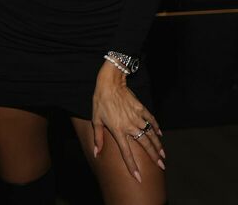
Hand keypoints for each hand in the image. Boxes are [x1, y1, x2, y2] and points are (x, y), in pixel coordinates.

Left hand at [92, 61, 164, 181]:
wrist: (110, 83)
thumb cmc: (100, 101)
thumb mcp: (96, 119)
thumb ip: (98, 137)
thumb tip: (96, 153)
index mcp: (118, 130)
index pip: (126, 153)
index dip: (132, 166)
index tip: (139, 177)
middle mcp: (130, 126)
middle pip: (145, 145)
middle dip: (154, 157)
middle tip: (162, 166)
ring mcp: (137, 117)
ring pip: (150, 134)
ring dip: (158, 145)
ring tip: (163, 154)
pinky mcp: (141, 108)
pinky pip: (151, 120)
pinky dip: (156, 127)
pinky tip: (160, 134)